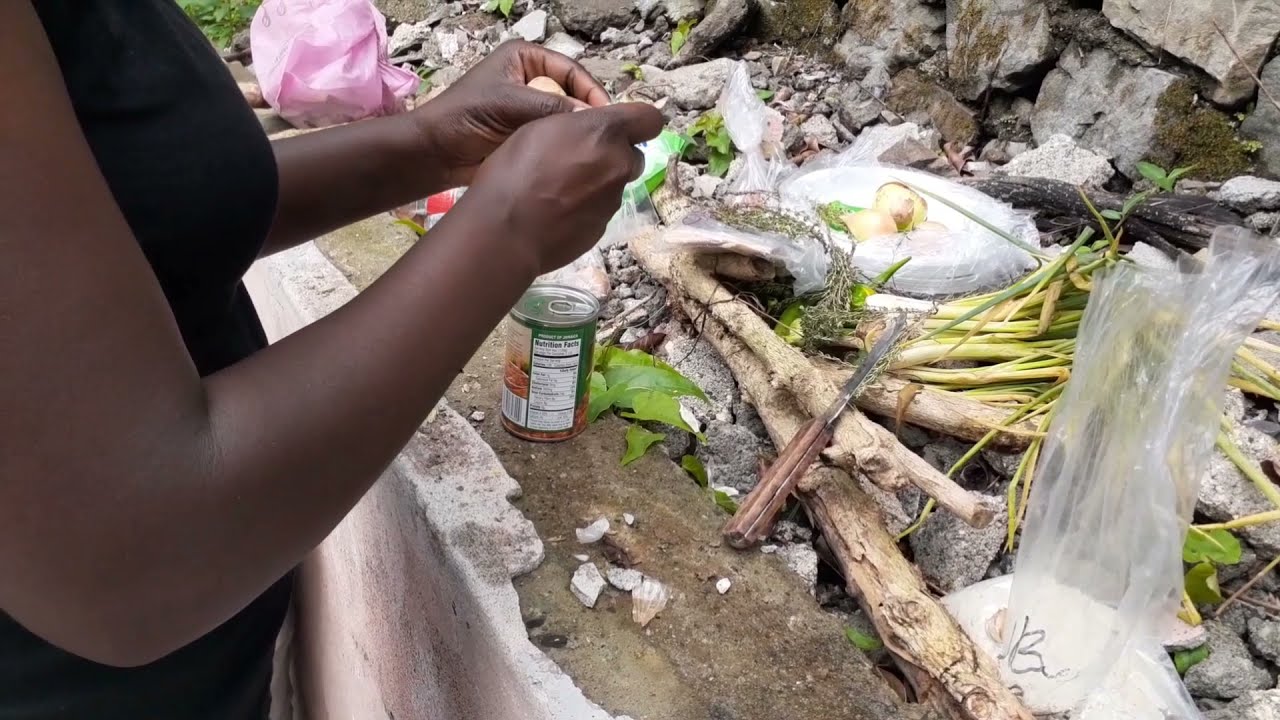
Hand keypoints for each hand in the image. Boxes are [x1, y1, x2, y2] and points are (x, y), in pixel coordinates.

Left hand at [413, 40, 611, 186]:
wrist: (436, 152)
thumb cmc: (465, 116)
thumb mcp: (510, 104)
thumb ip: (552, 107)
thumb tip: (591, 118)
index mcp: (526, 59)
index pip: (571, 70)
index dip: (591, 91)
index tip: (606, 115)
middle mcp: (531, 79)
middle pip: (573, 94)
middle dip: (585, 113)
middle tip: (603, 136)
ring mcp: (529, 108)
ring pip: (565, 118)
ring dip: (575, 132)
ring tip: (592, 149)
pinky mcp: (527, 134)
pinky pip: (554, 137)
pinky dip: (564, 146)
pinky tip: (576, 159)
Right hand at [451, 102, 663, 275]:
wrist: (505, 230)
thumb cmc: (514, 169)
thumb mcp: (541, 126)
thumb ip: (579, 125)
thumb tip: (594, 135)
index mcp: (605, 132)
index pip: (649, 119)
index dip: (638, 121)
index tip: (618, 127)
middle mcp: (618, 165)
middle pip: (632, 155)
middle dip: (613, 155)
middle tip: (578, 160)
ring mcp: (613, 200)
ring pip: (615, 184)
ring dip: (597, 183)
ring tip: (560, 190)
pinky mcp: (603, 228)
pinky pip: (600, 210)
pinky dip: (586, 208)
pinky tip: (558, 212)